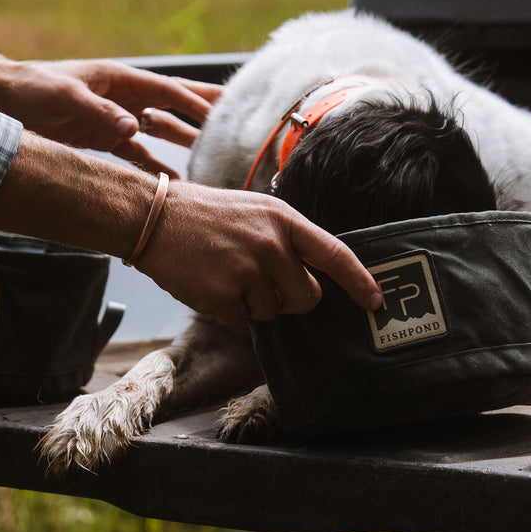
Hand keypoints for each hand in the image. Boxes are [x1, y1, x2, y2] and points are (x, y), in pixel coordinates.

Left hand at [0, 57, 221, 176]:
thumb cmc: (28, 89)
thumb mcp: (62, 97)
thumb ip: (99, 112)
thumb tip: (134, 128)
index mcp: (118, 79)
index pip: (166, 91)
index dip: (195, 103)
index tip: (223, 116)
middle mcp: (123, 97)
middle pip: (172, 104)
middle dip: (204, 112)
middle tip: (239, 121)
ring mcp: (115, 118)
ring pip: (160, 130)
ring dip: (185, 141)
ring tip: (215, 154)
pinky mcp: (103, 139)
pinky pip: (138, 153)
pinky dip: (156, 165)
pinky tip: (175, 180)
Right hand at [135, 181, 382, 325]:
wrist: (155, 216)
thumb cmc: (208, 214)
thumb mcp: (257, 211)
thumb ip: (288, 240)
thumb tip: (313, 281)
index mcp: (284, 219)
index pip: (335, 254)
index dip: (360, 281)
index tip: (375, 301)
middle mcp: (271, 244)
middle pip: (306, 298)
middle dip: (291, 299)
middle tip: (264, 282)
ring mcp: (246, 270)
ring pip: (270, 312)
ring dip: (252, 302)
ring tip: (226, 271)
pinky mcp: (221, 294)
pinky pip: (239, 320)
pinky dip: (226, 309)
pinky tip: (209, 282)